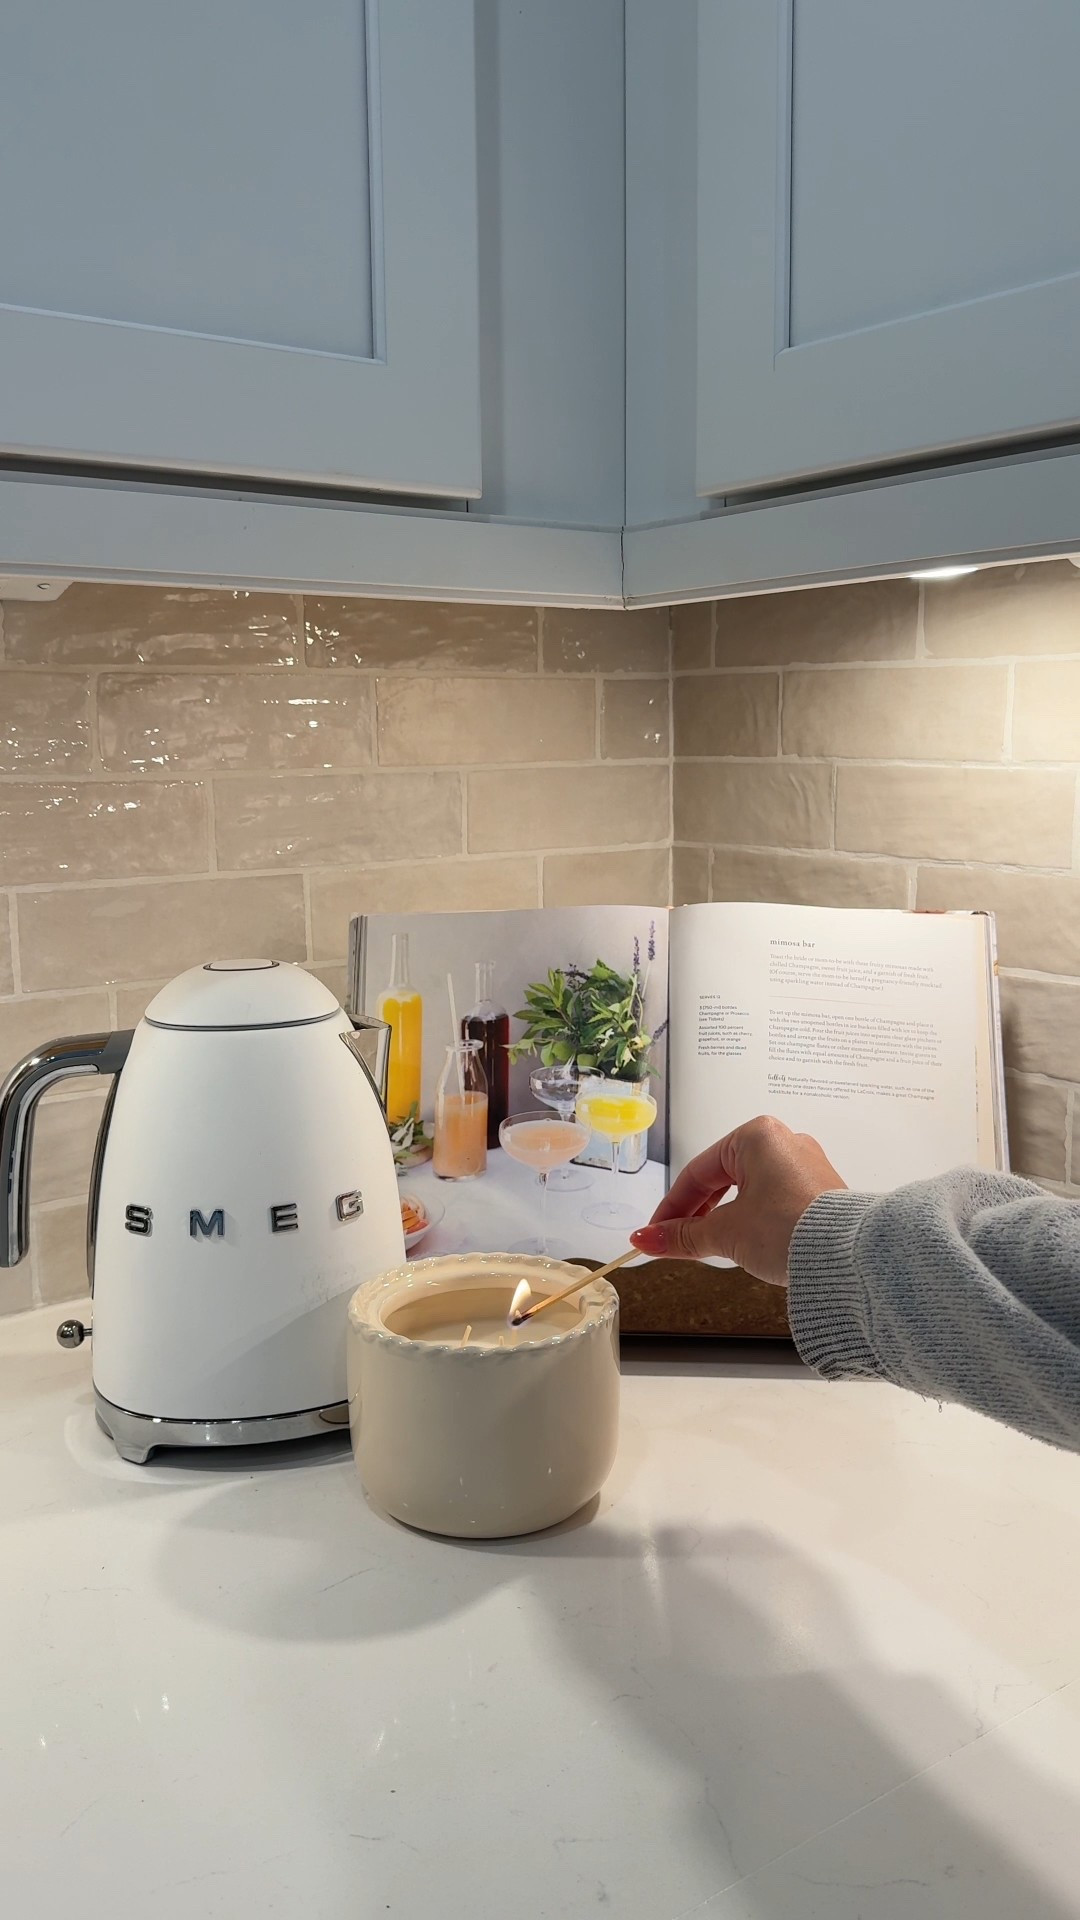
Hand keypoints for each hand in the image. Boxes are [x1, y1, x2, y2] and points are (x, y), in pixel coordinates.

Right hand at [630, 1115, 845, 1285]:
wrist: (849, 1257)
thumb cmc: (791, 1229)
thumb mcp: (725, 1233)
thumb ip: (682, 1235)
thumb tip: (647, 1240)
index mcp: (756, 1136)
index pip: (697, 1173)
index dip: (671, 1208)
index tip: (654, 1233)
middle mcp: (784, 1142)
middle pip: (722, 1178)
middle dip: (696, 1213)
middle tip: (676, 1242)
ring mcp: (806, 1165)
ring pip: (748, 1190)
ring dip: (723, 1218)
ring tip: (709, 1246)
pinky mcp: (820, 1189)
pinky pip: (773, 1199)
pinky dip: (752, 1219)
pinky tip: (746, 1242)